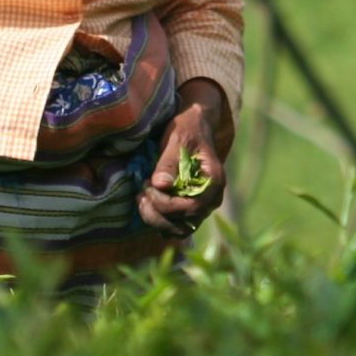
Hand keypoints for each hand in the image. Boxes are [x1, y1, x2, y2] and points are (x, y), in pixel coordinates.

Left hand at [139, 78, 232, 237]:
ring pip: (179, 229)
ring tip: (141, 199)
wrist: (194, 126)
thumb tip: (160, 185)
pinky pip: (175, 226)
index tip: (147, 187)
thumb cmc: (187, 130)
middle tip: (140, 193)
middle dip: (157, 213)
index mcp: (214, 181)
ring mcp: (202, 206)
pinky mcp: (190, 208)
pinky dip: (159, 221)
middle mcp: (212, 199)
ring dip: (156, 220)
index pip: (192, 207)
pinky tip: (147, 203)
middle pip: (185, 223)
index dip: (166, 205)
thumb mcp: (177, 140)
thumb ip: (169, 162)